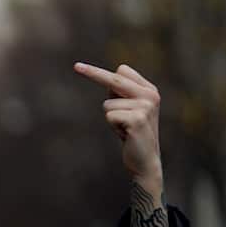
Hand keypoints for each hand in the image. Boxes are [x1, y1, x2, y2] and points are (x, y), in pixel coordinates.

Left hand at [75, 62, 168, 226]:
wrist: (145, 160)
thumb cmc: (131, 133)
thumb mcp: (127, 110)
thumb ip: (120, 93)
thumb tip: (110, 75)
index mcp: (149, 89)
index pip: (122, 71)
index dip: (99, 73)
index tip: (79, 67)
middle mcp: (150, 94)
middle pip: (115, 79)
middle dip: (93, 73)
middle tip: (76, 66)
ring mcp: (145, 106)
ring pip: (107, 104)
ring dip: (111, 118)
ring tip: (124, 128)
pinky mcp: (137, 119)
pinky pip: (109, 115)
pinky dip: (112, 126)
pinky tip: (124, 134)